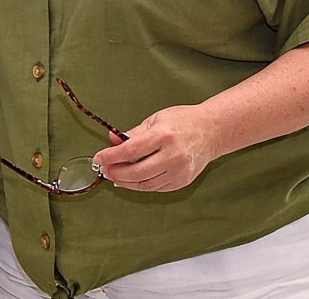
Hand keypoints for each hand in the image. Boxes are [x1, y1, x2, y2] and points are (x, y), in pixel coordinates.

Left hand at [91, 104, 217, 192]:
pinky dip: (141, 186)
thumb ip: (133, 133)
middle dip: (116, 173)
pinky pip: (157, 188)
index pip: (130, 150)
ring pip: (146, 184)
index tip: (98, 158)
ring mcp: (179, 171)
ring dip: (126, 182)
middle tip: (104, 170)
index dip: (111, 156)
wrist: (210, 132)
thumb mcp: (155, 120)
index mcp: (162, 136)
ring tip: (114, 176)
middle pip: (137, 172)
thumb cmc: (182, 121)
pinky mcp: (182, 181)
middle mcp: (172, 155)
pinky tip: (130, 181)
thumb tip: (112, 140)